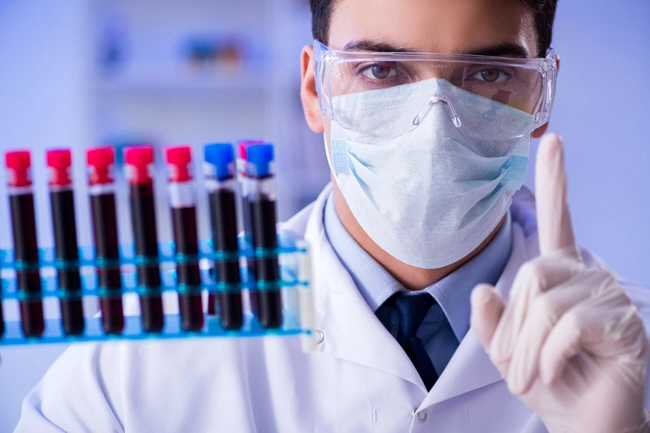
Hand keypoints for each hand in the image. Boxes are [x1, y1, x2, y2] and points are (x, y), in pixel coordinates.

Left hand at [470, 133, 649, 432]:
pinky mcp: (623, 322)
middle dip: (512, 328)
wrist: (581, 422)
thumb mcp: (506, 350)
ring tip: (534, 374)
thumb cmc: (547, 381)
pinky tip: (555, 373)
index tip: (551, 141)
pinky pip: (566, 327)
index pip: (556, 220)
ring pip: (544, 303)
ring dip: (527, 349)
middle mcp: (588, 274)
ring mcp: (610, 295)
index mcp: (560, 273)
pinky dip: (548, 357)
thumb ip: (491, 320)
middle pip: (530, 274)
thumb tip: (485, 288)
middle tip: (516, 366)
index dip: (554, 180)